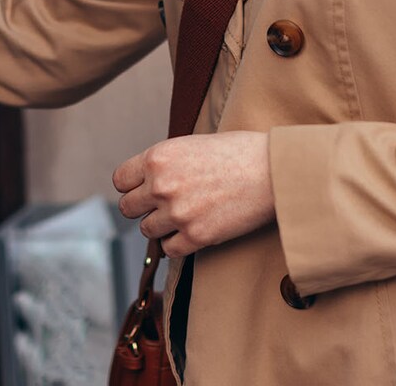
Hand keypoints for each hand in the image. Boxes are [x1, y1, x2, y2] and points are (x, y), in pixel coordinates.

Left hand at [113, 132, 275, 257]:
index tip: (145, 189)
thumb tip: (148, 180)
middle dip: (143, 208)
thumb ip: (166, 163)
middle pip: (128, 208)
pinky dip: (178, 244)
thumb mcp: (192, 145)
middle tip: (164, 205)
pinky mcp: (196, 237)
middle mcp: (161, 185)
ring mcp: (177, 213)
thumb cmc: (240, 152)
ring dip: (162, 226)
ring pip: (147, 230)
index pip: (120, 181)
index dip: (132, 186)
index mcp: (158, 157)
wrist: (274, 171)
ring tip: (184, 216)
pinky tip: (193, 231)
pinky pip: (169, 249)